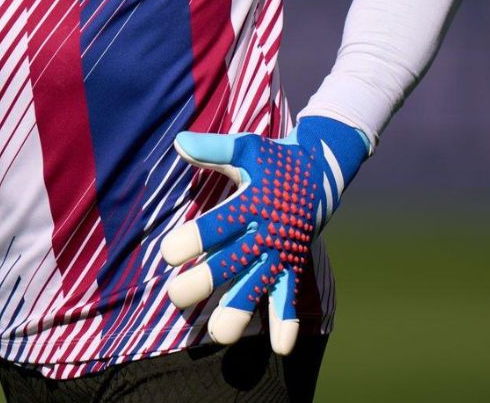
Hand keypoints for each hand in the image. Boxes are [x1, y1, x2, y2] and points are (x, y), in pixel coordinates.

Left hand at [161, 116, 370, 353]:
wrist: (321, 169)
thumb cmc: (273, 159)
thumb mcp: (246, 148)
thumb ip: (213, 150)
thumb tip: (179, 141)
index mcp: (254, 201)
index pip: (222, 223)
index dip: (196, 238)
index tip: (167, 254)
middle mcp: (268, 230)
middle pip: (235, 260)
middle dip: (206, 280)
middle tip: (175, 296)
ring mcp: (282, 251)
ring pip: (260, 285)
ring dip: (240, 309)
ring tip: (218, 335)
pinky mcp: (292, 264)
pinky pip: (290, 295)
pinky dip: (286, 320)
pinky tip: (280, 347)